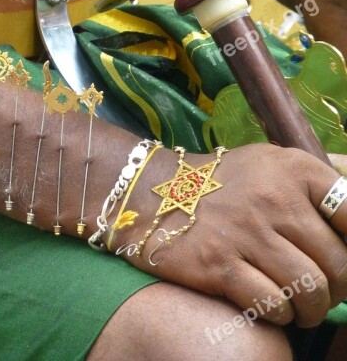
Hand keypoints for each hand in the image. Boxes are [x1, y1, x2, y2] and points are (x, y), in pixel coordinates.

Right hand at [117, 145, 346, 327]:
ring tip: (304, 308)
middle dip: (340, 288)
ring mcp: (245, 233)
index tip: (342, 257)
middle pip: (338, 262)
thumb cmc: (222, 182)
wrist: (149, 192)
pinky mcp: (218, 264)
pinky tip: (275, 308)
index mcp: (292, 169)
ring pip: (310, 289)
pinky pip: (273, 304)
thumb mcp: (270, 161)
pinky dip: (281, 314)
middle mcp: (273, 198)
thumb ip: (321, 172)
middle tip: (327, 292)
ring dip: (313, 308)